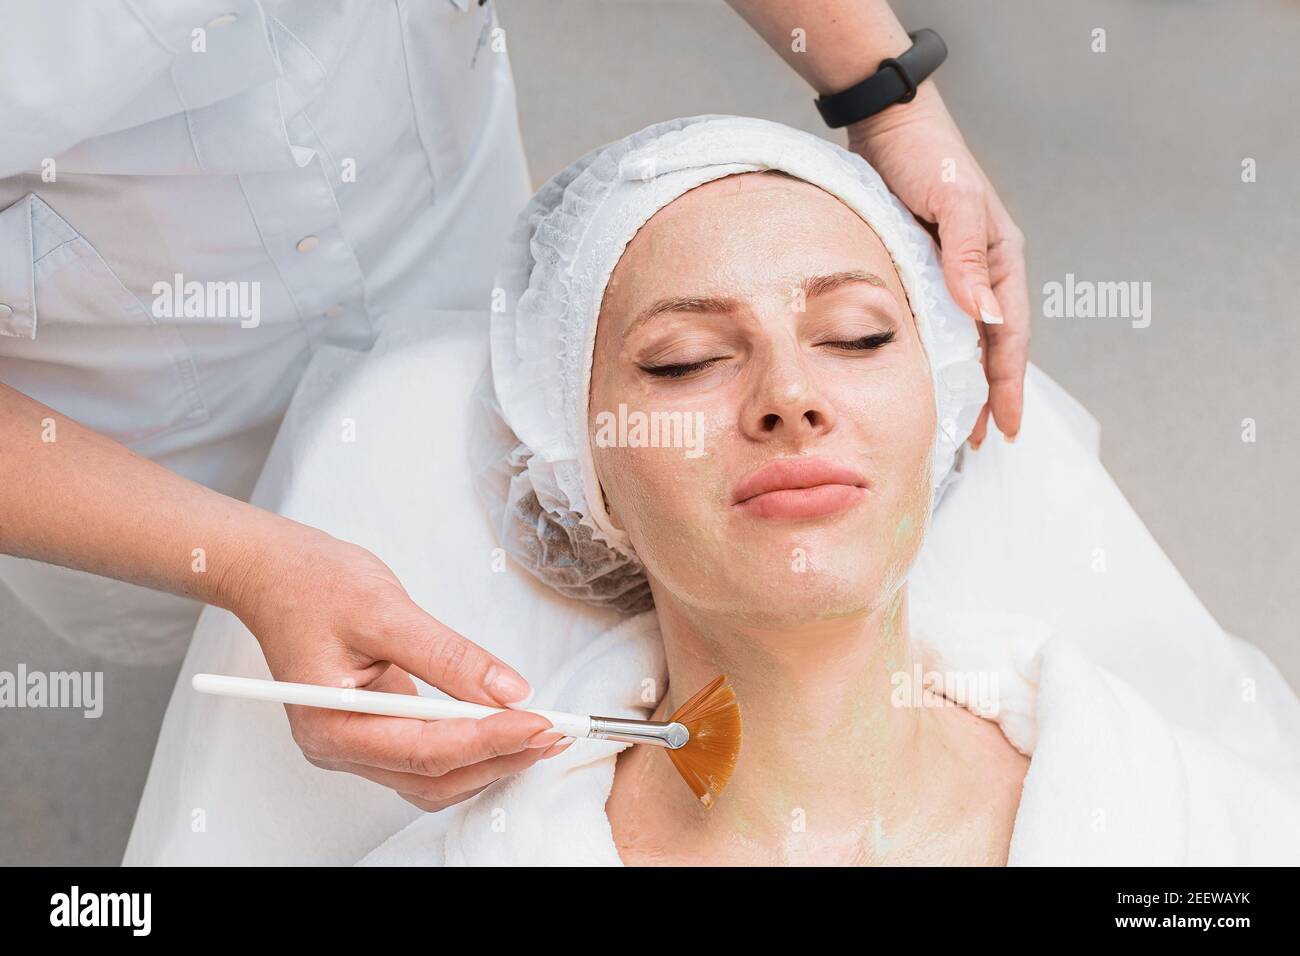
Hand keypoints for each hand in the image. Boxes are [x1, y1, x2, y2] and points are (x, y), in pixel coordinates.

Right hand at [227, 527, 569, 810]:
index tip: (540, 723)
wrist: (274, 572)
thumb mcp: (386, 611)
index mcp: (331, 726)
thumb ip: (450, 656)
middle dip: (500, 756)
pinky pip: (430, 756)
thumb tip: (509, 691)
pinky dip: (472, 746)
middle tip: (556, 730)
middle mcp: (341, 747)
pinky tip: (506, 726)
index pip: (426, 751)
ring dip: (492, 758)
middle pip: (435, 776)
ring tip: (542, 732)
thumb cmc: (311, 584)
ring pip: (436, 777)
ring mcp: (359, 742)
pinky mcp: (376, 729)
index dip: (489, 740)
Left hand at [847, 82, 1029, 445]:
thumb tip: (985, 315)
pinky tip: (923, 376)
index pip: (1010, 337)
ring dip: (963, 381)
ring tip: (951, 422)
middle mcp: (983, 271)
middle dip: (988, 395)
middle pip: (992, 347)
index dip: (1007, 385)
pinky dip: (937, 355)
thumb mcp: (952, 202)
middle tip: (972, 442)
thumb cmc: (926, 157)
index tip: (1004, 428)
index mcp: (1002, 260)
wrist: (890, 125)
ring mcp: (956, 272)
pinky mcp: (927, 269)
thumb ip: (967, 256)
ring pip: (965, 340)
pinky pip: (938, 323)